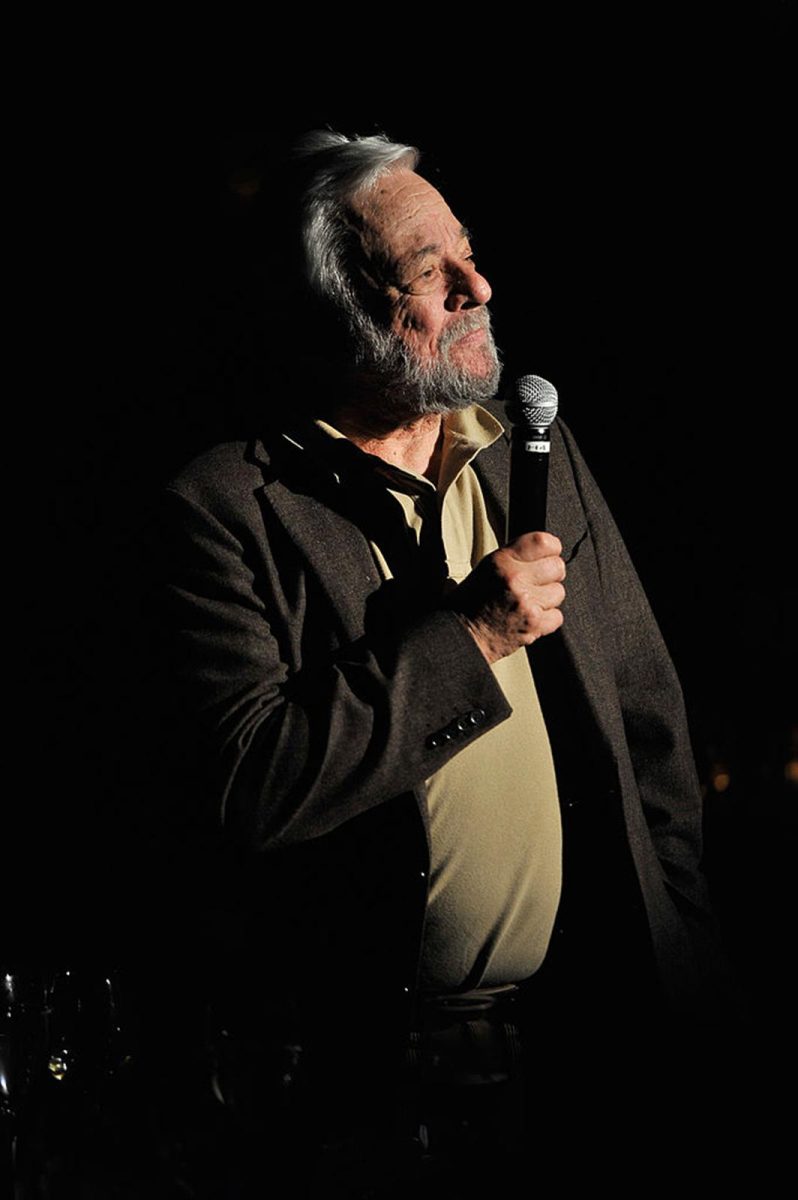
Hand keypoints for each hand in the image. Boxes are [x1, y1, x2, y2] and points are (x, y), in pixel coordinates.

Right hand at [448, 532, 565, 663]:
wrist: (461, 635)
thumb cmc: (469, 603)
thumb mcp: (486, 568)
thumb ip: (514, 557)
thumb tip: (541, 551)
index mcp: (502, 561)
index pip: (544, 542)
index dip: (552, 548)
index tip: (551, 554)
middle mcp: (515, 578)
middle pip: (557, 567)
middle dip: (550, 574)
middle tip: (538, 582)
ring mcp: (527, 602)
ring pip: (559, 592)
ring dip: (547, 598)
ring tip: (529, 602)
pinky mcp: (534, 624)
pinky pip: (557, 616)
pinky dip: (547, 619)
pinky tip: (531, 617)